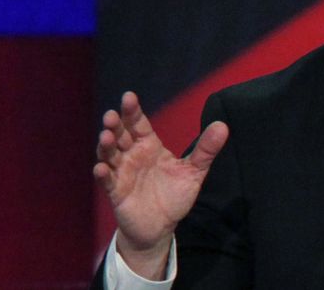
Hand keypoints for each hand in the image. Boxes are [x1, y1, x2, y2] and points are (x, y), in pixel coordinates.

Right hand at [94, 91, 228, 278]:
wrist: (161, 226)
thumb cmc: (175, 195)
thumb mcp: (194, 171)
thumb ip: (206, 150)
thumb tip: (223, 126)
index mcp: (149, 146)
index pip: (139, 124)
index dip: (132, 111)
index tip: (128, 97)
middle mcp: (133, 155)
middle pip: (121, 135)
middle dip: (115, 124)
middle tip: (111, 115)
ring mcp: (122, 173)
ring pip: (109, 154)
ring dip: (106, 145)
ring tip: (106, 136)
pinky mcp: (116, 192)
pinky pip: (107, 181)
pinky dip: (102, 174)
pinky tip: (100, 168)